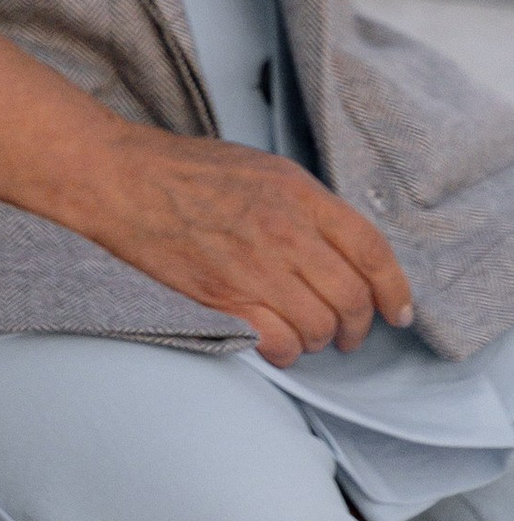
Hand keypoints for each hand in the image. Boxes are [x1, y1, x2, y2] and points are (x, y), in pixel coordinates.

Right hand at [70, 119, 413, 366]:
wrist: (121, 178)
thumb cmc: (183, 170)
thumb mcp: (261, 168)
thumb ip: (305, 206)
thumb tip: (339, 248)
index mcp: (300, 193)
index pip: (372, 251)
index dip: (395, 289)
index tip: (398, 312)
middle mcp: (287, 229)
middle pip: (352, 297)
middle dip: (356, 327)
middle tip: (347, 335)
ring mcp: (256, 265)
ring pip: (319, 325)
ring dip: (318, 340)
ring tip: (304, 337)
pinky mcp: (224, 296)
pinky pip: (279, 341)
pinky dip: (285, 352)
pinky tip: (275, 345)